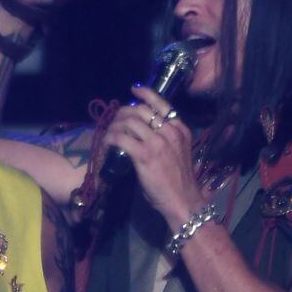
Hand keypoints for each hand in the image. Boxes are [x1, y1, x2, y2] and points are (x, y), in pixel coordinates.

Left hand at [104, 86, 203, 227]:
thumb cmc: (180, 182)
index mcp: (180, 129)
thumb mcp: (178, 153)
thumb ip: (165, 140)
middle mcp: (170, 131)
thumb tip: (143, 135)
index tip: (134, 91)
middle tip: (117, 120)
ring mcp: (157, 142)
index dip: (145, 94)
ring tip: (110, 131)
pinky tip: (108, 142)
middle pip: (141, 110)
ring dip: (116, 124)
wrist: (183, 201)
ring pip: (130, 121)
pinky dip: (112, 137)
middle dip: (125, 112)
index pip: (162, 104)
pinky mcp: (145, 155)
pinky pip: (122, 138)